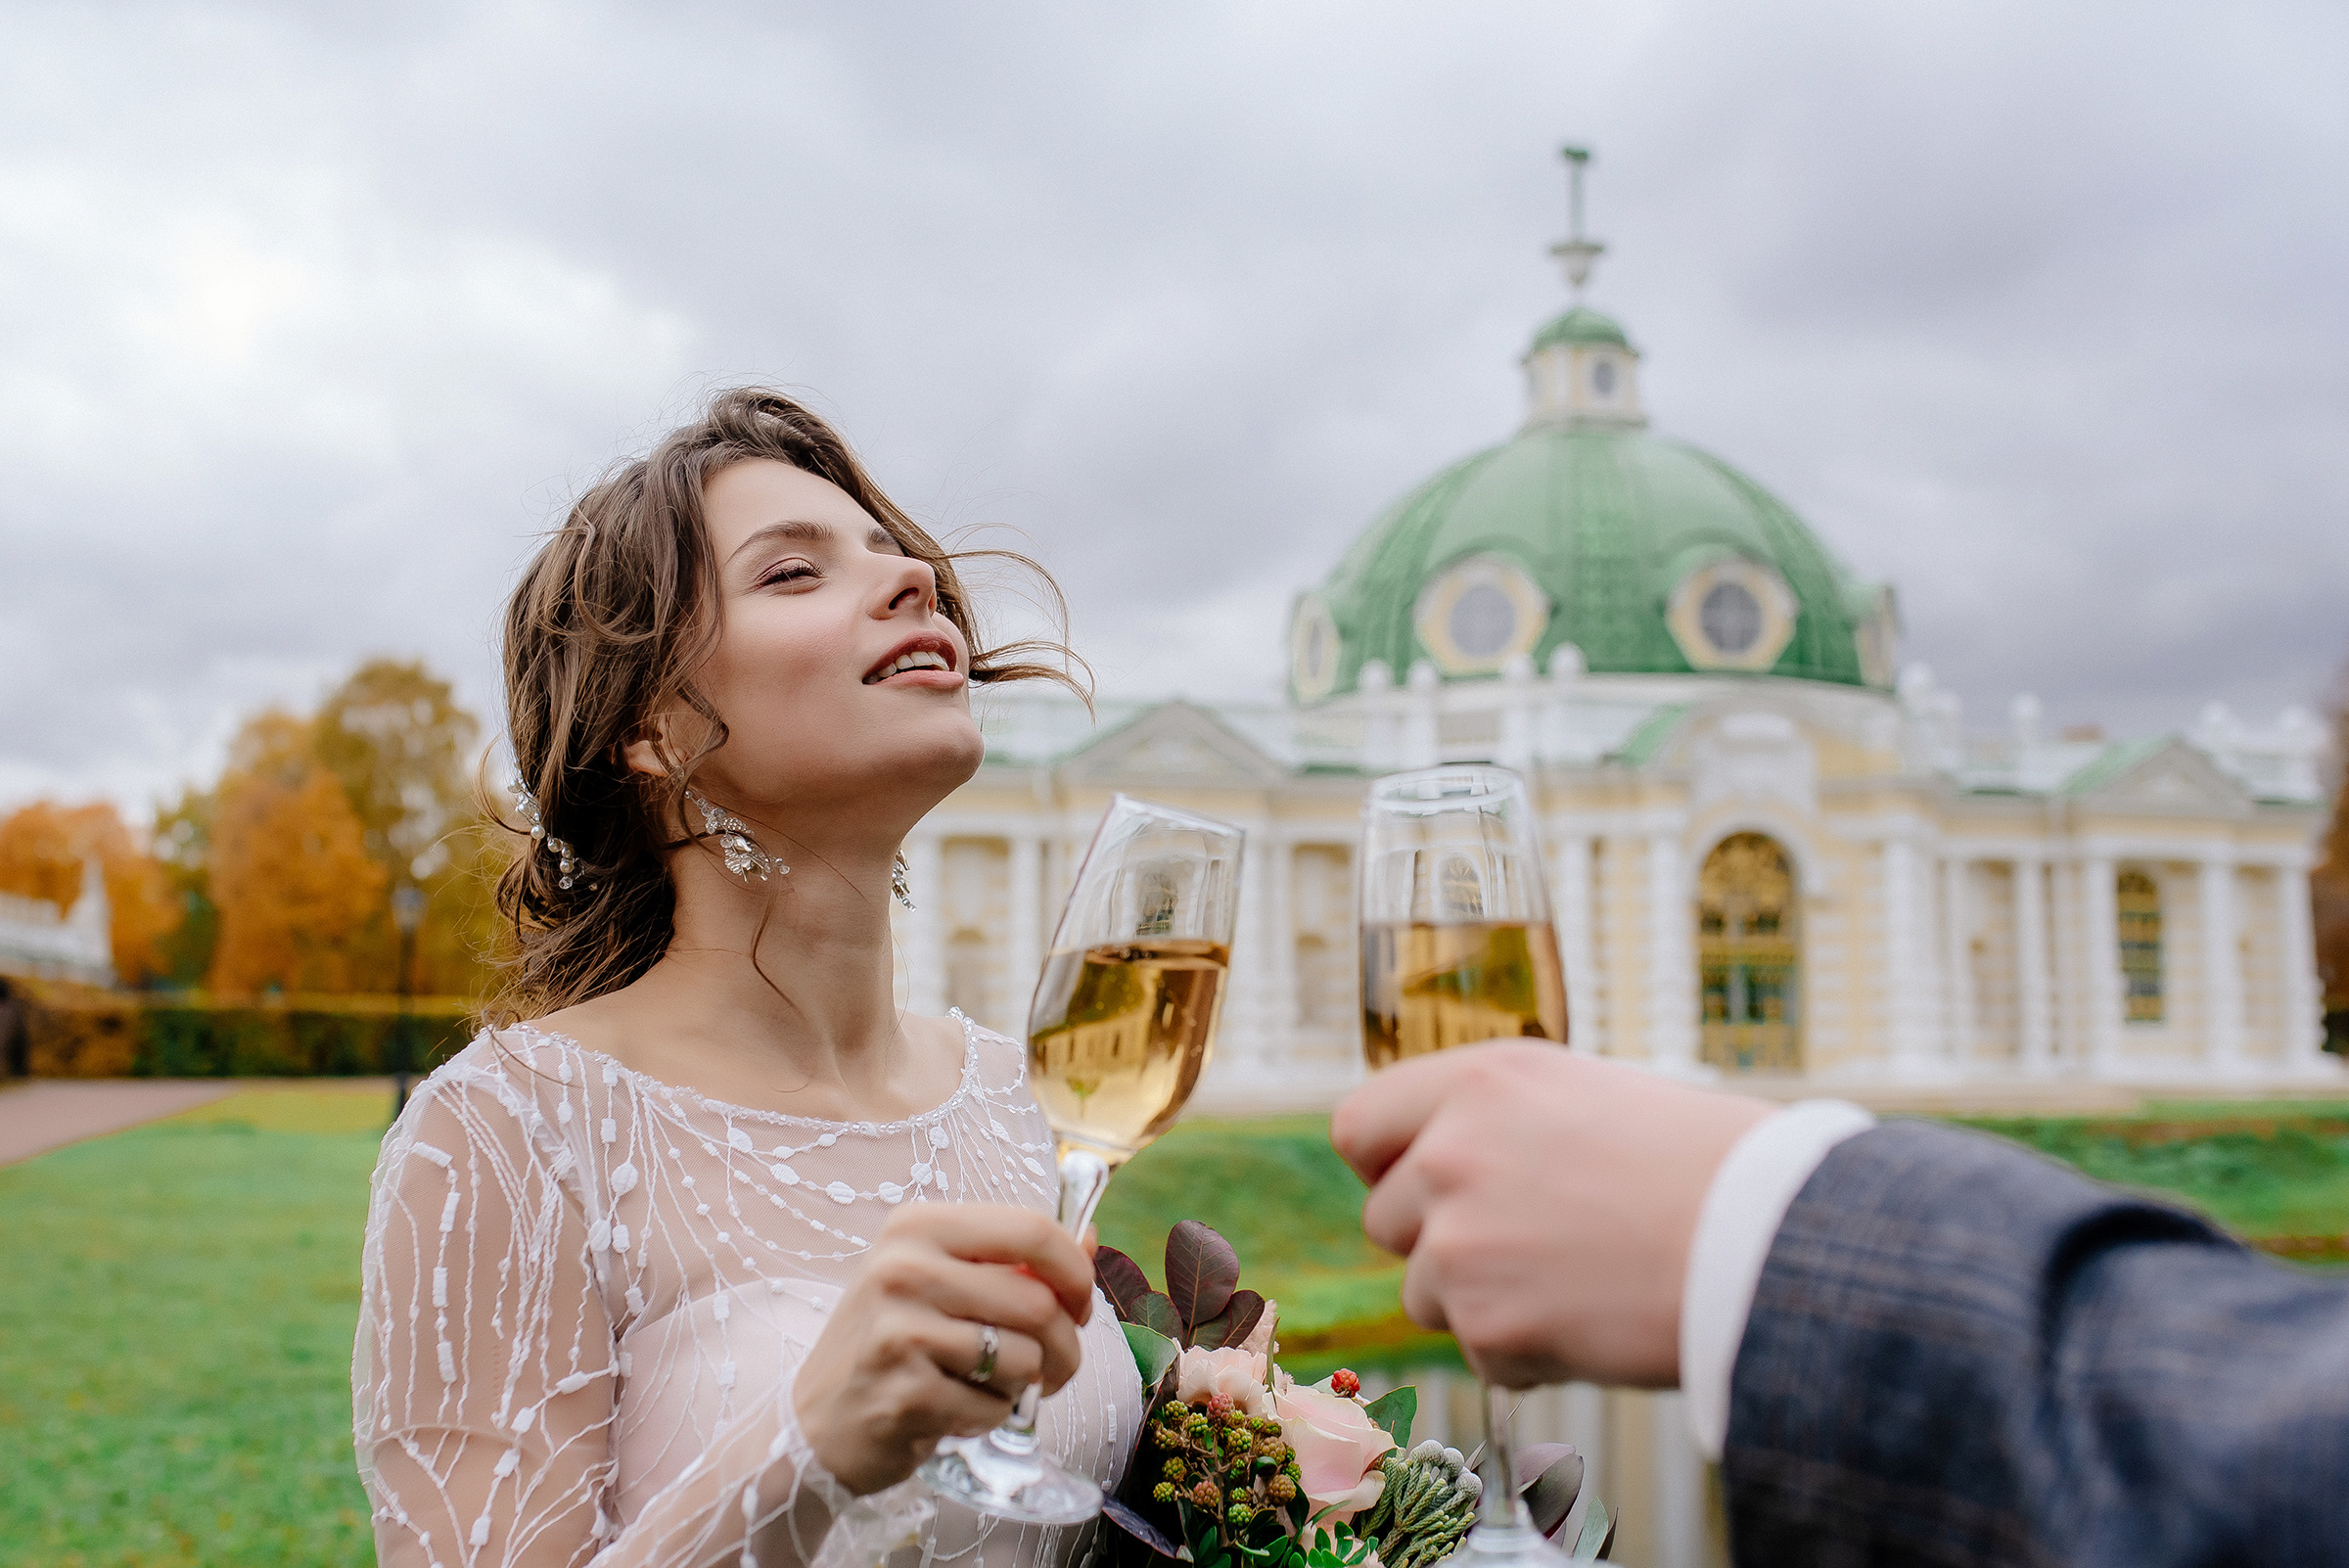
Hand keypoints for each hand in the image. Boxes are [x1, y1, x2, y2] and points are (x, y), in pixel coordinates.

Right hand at [792, 1203, 1095, 1493]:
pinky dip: (991, 1416)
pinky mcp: (906, 1392)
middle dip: (1065, 1346)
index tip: (1080, 1305)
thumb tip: (1090, 1236)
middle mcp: (902, 1267)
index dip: (1075, 1271)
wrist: (817, 1425)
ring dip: (1025, 1385)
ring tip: (990, 1386)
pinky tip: (955, 1410)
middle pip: (1037, 1302)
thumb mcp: (941, 1282)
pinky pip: (996, 1406)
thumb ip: (1015, 1261)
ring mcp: (900, 1330)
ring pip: (1024, 1358)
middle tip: (1056, 1367)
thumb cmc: (892, 1345)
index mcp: (917, 1226)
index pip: (1031, 1229)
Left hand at [1330, 1043, 1770, 1388]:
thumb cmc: (1705, 1164)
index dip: (1384, 1165)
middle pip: (1385, 1220)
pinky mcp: (1486, 1322)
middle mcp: (1449, 1153)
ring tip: (1576, 1282)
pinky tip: (1595, 1322)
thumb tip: (1442, 1160)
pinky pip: (1479, 1353)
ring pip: (1424, 1293)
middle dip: (1439, 1243)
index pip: (1359, 1126)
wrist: (1768, 1242)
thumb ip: (1501, 1122)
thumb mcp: (1588, 1096)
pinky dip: (1526, 1354)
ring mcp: (1459, 1240)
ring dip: (1481, 1302)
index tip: (1416, 1187)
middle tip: (1527, 1247)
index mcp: (1479, 1081)